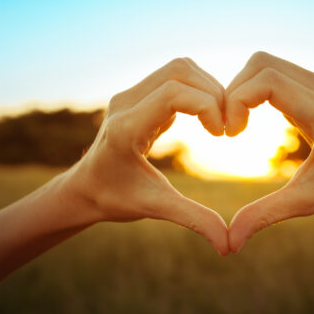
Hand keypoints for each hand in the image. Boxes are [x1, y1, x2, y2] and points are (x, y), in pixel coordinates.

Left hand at [64, 58, 229, 254]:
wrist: (85, 189)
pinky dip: (197, 91)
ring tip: (219, 121)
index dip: (207, 105)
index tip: (222, 134)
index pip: (173, 93)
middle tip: (226, 125)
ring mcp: (130, 95)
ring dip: (207, 87)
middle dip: (212, 92)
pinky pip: (174, 78)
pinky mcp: (137, 95)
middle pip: (180, 71)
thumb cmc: (116, 199)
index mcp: (127, 128)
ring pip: (179, 68)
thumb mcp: (155, 207)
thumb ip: (193, 220)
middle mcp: (125, 103)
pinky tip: (204, 119)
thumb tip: (228, 246)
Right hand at [225, 52, 313, 252]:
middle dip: (234, 91)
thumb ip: (265, 216)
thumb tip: (229, 244)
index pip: (268, 80)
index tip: (230, 134)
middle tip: (229, 129)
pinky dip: (255, 89)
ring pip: (266, 63)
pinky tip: (251, 118)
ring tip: (237, 124)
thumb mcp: (305, 203)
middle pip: (262, 63)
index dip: (237, 100)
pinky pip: (275, 72)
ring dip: (242, 88)